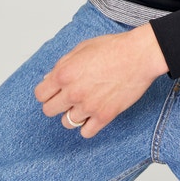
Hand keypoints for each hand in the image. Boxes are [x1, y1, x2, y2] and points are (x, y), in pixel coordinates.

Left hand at [34, 23, 168, 138]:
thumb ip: (63, 64)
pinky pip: (86, 132)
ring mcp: (88, 106)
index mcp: (64, 73)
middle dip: (57, 104)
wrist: (139, 55)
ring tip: (84, 104)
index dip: (47, 92)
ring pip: (67, 122)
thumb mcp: (82, 48)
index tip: (54, 91)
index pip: (40, 95)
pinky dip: (87, 126)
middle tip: (68, 98)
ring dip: (73, 114)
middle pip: (49, 111)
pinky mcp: (104, 116)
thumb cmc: (114, 48)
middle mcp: (72, 92)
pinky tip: (93, 115)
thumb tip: (49, 79)